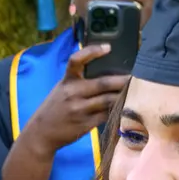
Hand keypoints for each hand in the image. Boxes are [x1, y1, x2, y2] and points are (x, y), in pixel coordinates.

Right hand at [24, 44, 128, 158]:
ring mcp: (79, 110)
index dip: (92, 51)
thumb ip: (79, 81)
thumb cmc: (56, 107)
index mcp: (66, 81)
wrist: (42, 132)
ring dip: (123, 96)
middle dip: (121, 80)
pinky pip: (106, 115)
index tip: (108, 47)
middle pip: (102, 83)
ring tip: (136, 91)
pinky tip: (125, 107)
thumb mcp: (62, 89)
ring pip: (108, 100)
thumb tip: (107, 73)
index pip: (76, 60)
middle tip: (136, 77)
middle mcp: (72, 93)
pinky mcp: (85, 124)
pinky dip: (117, 111)